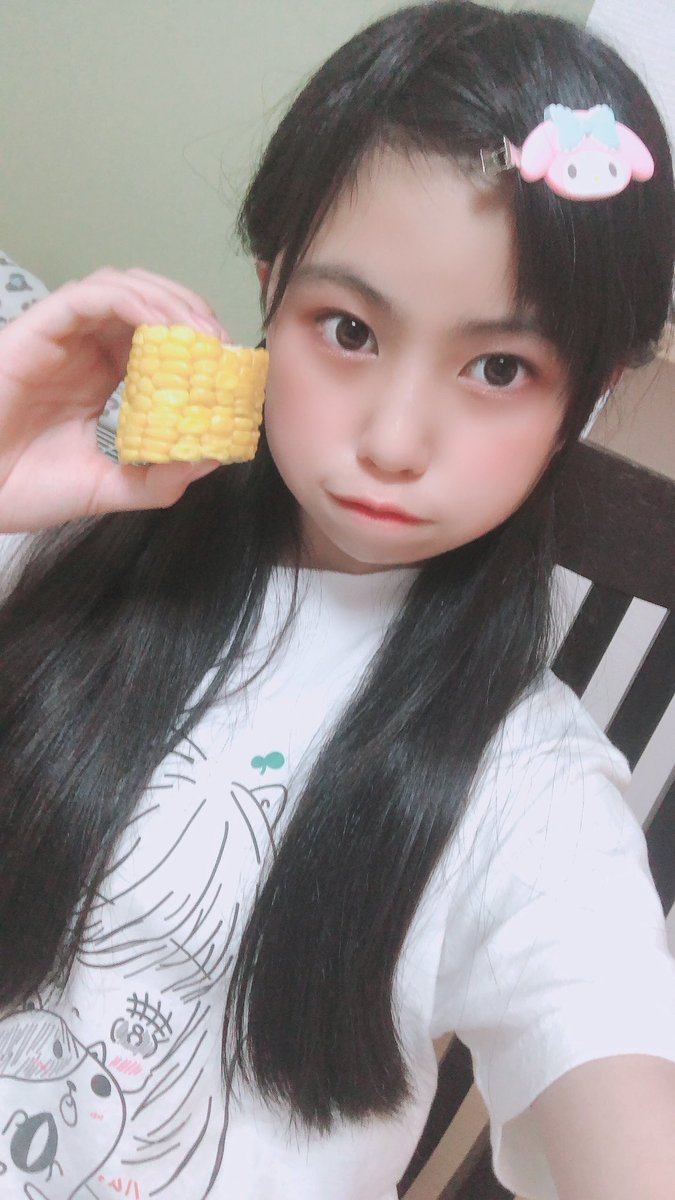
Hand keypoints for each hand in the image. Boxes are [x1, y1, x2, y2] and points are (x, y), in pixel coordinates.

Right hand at [0, 267, 229, 531]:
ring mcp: (59, 336)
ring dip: (169, 302)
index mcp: (98, 376)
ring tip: (201, 336)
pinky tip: (164, 328)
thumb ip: (155, 480)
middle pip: (146, 302)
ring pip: (123, 287)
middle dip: (191, 314)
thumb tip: (209, 459)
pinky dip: (133, 302)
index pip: (156, 339)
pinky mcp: (37, 328)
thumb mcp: (106, 489)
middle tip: (223, 346)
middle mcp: (81, 349)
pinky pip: (91, 295)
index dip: (195, 343)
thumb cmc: (21, 490)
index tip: (228, 368)